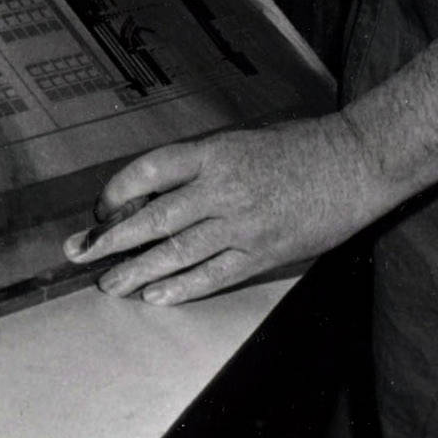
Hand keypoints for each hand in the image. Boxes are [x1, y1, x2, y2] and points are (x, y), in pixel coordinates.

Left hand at [70, 115, 396, 304]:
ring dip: (138, 270)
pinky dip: (182, 288)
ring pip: (177, 252)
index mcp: (218, 152)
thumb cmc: (307, 146)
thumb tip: (163, 193)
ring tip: (110, 284)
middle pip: (153, 218)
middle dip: (110, 238)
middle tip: (79, 253)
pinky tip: (157, 296)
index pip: (151, 171)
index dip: (118, 191)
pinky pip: (214, 275)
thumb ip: (209, 165)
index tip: (102, 207)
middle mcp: (223, 188)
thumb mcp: (249, 141)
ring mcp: (242, 224)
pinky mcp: (263, 252)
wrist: (358, 163)